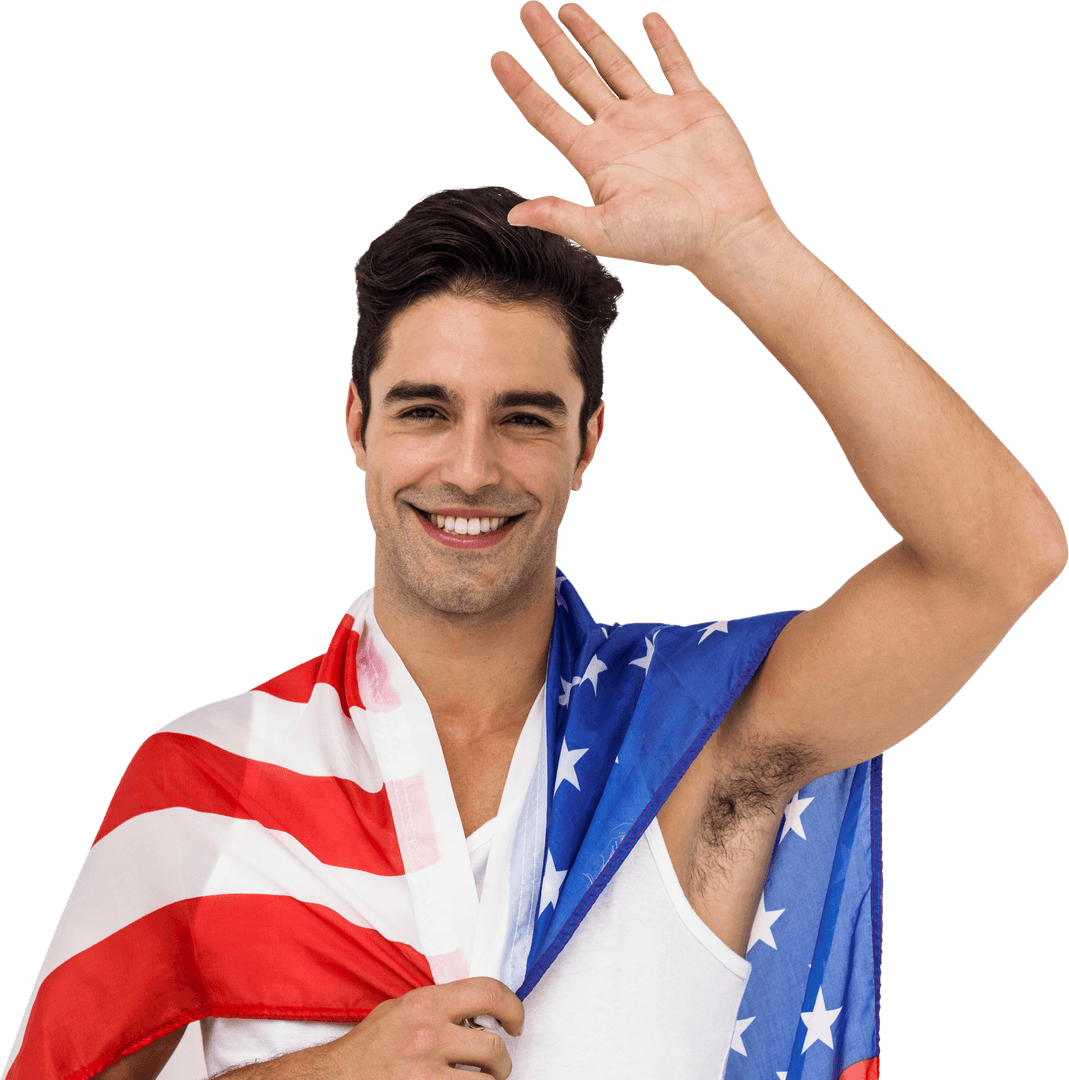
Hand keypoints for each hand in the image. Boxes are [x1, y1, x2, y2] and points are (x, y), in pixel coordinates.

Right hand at [326, 977, 522, 1077]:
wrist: (333, 1079)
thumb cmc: (366, 1049)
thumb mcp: (400, 1010)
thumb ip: (438, 1007)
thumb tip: (476, 1010)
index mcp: (426, 1004)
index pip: (488, 991)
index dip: (513, 1007)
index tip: (516, 1022)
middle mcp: (428, 1035)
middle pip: (493, 1047)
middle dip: (501, 1063)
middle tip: (495, 1067)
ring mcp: (425, 1072)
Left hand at [491, 3, 780, 277]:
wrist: (726, 231)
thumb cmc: (667, 240)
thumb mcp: (604, 232)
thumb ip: (560, 216)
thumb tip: (512, 216)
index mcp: (595, 157)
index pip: (547, 113)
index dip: (521, 85)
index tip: (498, 57)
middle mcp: (620, 131)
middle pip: (575, 77)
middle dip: (551, 44)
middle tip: (527, 10)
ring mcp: (656, 116)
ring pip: (616, 64)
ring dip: (593, 36)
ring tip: (568, 10)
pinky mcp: (694, 107)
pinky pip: (675, 66)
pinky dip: (664, 42)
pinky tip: (649, 21)